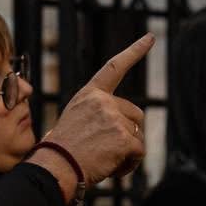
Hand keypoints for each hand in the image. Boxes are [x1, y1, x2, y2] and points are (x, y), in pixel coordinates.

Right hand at [32, 34, 154, 196]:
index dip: (134, 51)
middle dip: (128, 132)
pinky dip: (129, 164)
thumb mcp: (75, 120)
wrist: (56, 167)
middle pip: (135, 115)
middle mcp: (103, 101)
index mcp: (89, 94)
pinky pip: (139, 152)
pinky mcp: (124, 138)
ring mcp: (115, 118)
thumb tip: (122, 128)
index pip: (114, 67)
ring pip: (137, 135)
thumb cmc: (62, 150)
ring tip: (103, 159)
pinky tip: (111, 168)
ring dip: (126, 151)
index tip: (150, 38)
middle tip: (105, 149)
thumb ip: (98, 115)